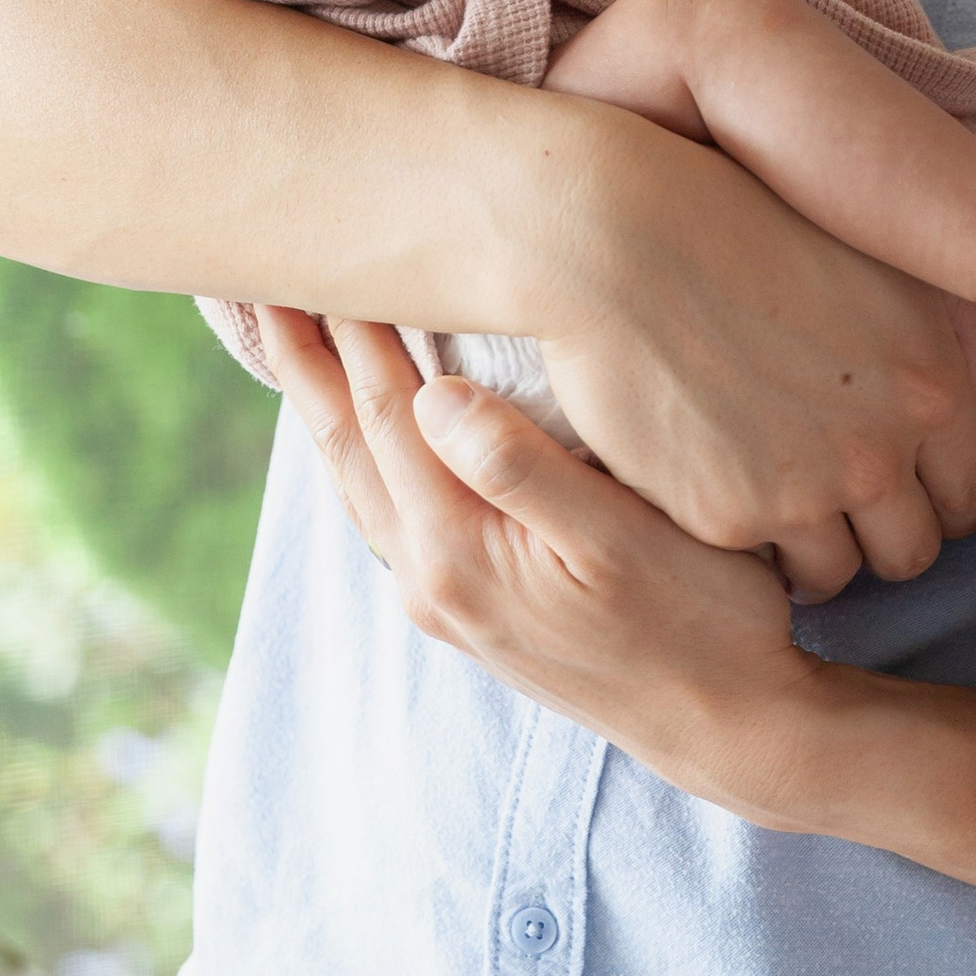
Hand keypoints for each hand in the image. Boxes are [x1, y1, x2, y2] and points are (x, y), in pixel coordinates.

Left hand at [260, 316, 826, 802]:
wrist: (725, 726)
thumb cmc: (701, 620)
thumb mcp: (626, 540)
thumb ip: (523, 468)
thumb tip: (434, 395)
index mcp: (460, 551)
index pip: (389, 413)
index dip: (351, 328)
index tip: (315, 249)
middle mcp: (431, 578)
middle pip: (346, 445)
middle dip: (301, 357)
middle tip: (250, 276)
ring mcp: (442, 598)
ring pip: (356, 480)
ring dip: (317, 402)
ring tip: (287, 335)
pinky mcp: (466, 606)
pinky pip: (384, 507)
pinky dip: (358, 449)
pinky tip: (363, 425)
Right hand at [509, 111, 975, 593]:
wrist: (623, 237)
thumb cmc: (745, 225)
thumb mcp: (875, 264)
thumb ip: (936, 347)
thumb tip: (968, 406)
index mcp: (931, 384)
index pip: (968, 491)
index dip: (930, 491)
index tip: (890, 477)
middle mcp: (883, 446)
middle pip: (914, 549)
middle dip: (880, 533)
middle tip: (833, 499)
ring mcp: (808, 490)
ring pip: (840, 575)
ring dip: (815, 550)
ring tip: (773, 499)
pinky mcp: (730, 518)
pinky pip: (761, 572)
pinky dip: (748, 547)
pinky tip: (722, 489)